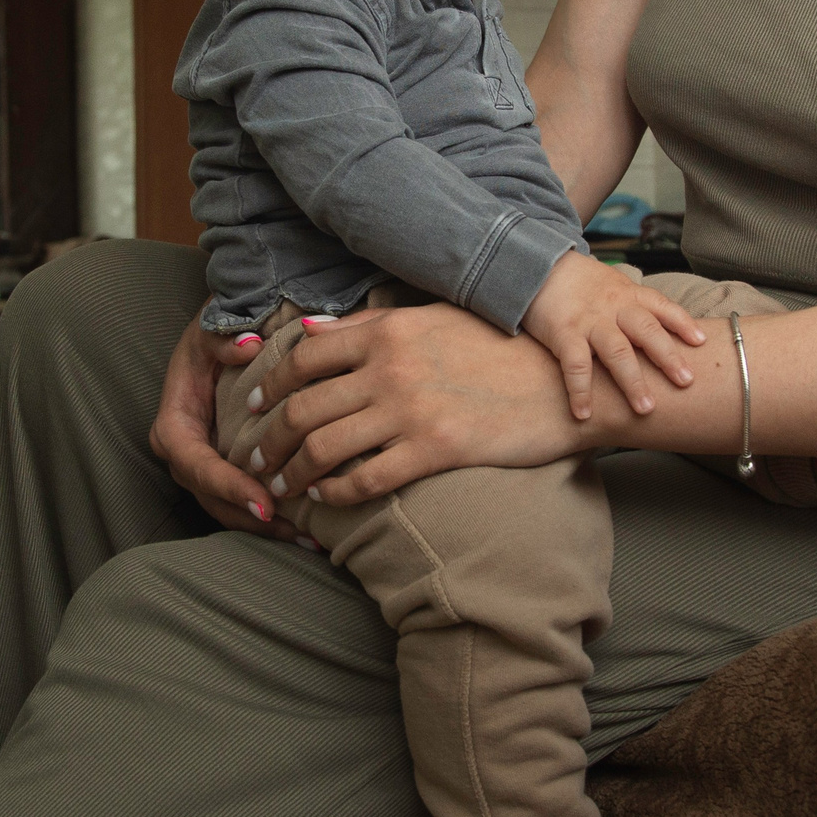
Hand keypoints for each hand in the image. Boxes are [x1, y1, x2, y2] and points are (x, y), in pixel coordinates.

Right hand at [147, 312, 309, 544]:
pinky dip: (272, 519)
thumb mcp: (211, 330)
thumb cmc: (214, 338)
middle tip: (294, 529)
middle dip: (252, 517)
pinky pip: (242, 504)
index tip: (265, 502)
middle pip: (212, 497)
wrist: (220, 342)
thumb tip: (249, 347)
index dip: (230, 487)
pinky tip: (307, 530)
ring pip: (228, 510)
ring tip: (309, 538)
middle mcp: (184, 453)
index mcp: (174, 424)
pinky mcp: (223, 473)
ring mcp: (203, 468)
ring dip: (266, 528)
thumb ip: (224, 339)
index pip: (196, 464)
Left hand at [245, 300, 608, 506]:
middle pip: (302, 407)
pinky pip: (365, 479)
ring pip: (324, 447)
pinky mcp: (434, 450)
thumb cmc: (500, 348)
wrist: (565, 384)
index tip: (251, 404)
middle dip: (268, 437)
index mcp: (388, 330)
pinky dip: (334, 492)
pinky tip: (325, 498)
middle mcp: (390, 368)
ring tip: (279, 485)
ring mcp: (411, 410)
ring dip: (292, 471)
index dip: (268, 385)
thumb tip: (309, 331)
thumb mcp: (434, 319)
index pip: (303, 357)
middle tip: (254, 457)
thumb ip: (371, 324)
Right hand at [520, 252, 704, 419]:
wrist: (535, 266)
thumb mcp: (613, 286)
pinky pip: (575, 365)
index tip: (702, 342)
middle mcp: (614, 307)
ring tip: (646, 409)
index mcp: (628, 295)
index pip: (662, 306)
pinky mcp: (563, 333)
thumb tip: (664, 330)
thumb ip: (635, 305)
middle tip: (687, 382)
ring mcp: (589, 321)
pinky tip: (584, 414)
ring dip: (633, 381)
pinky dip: (580, 391)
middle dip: (668, 357)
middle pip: (647, 331)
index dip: (683, 323)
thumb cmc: (579, 284)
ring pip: (617, 352)